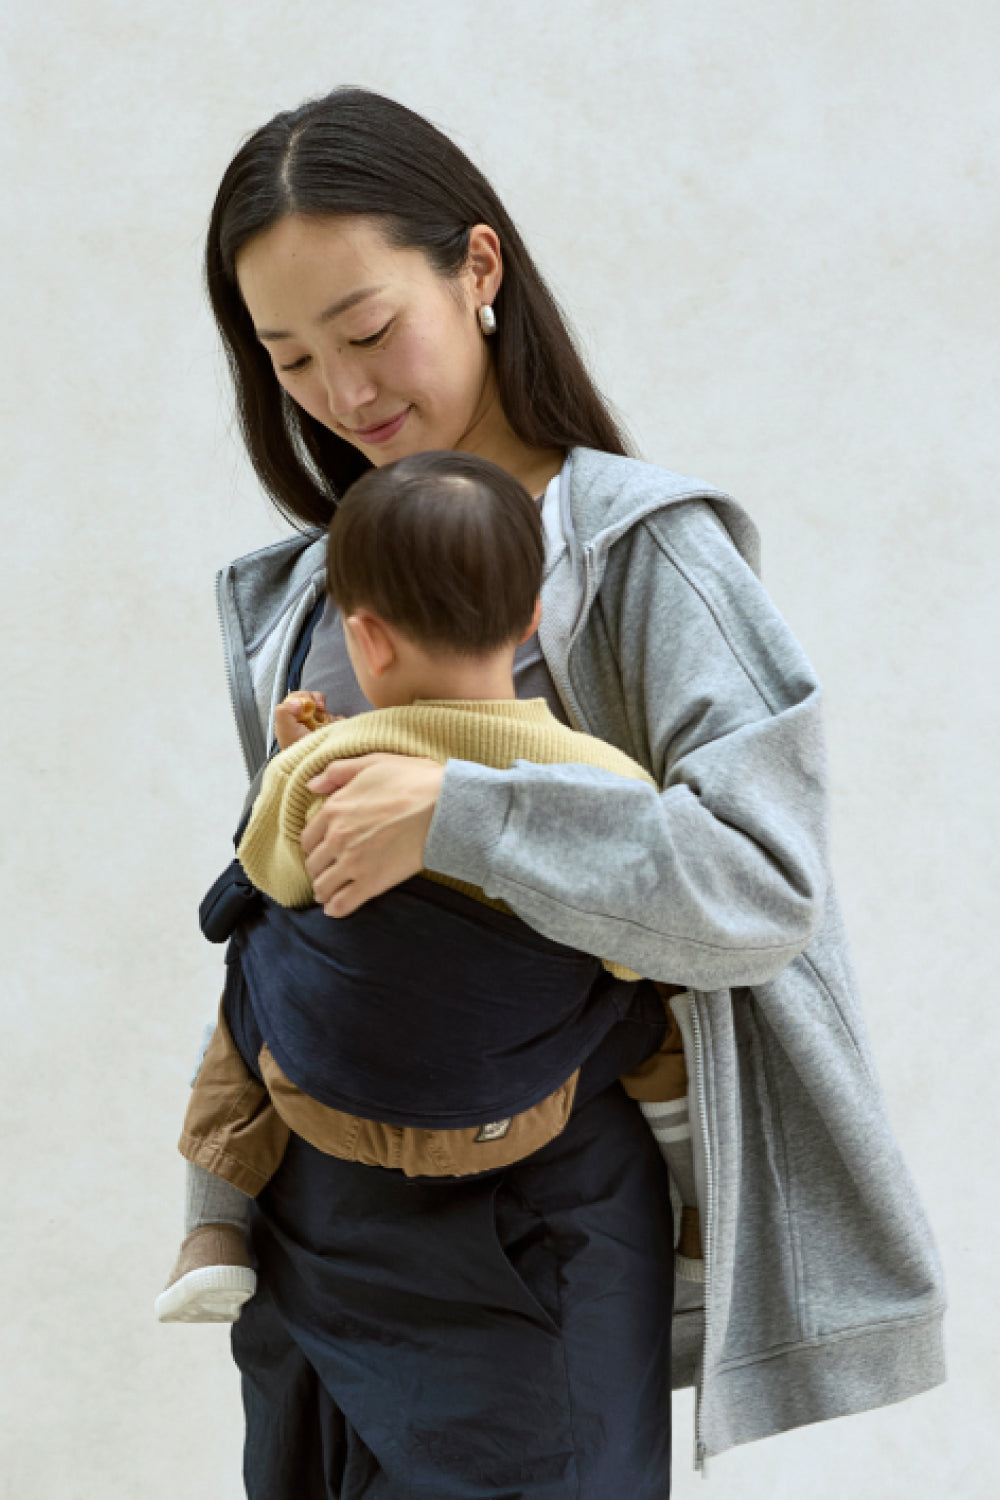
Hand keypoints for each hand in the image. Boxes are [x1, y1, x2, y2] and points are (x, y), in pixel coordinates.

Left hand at [274, 691, 340, 748]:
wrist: (316, 768)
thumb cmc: (299, 752)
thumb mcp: (285, 731)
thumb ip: (284, 712)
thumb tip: (296, 702)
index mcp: (291, 718)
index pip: (298, 697)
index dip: (306, 698)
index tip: (313, 706)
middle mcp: (304, 721)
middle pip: (314, 701)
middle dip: (320, 707)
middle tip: (321, 715)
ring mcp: (319, 726)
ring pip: (327, 711)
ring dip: (329, 718)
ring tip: (326, 729)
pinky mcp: (332, 731)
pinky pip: (339, 720)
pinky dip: (339, 724)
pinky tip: (334, 733)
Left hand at [300, 753, 445, 916]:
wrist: (445, 806)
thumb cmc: (414, 781)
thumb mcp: (373, 762)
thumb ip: (338, 771)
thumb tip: (312, 785)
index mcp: (334, 809)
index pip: (308, 838)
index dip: (314, 845)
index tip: (323, 849)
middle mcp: (337, 838)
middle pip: (313, 864)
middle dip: (319, 868)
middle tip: (329, 871)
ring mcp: (353, 862)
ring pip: (322, 887)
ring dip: (324, 890)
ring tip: (331, 892)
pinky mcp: (372, 882)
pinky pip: (342, 904)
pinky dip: (335, 909)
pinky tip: (337, 907)